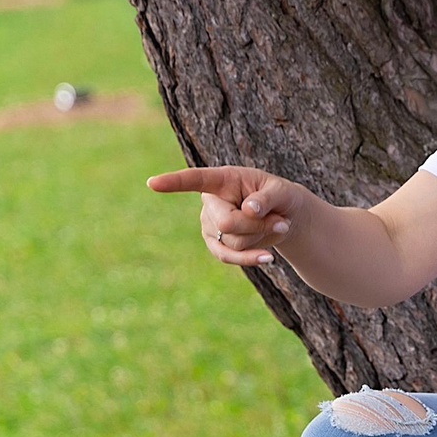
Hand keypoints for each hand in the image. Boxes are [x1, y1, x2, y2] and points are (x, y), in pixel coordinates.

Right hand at [147, 165, 306, 268]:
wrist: (284, 217)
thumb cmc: (280, 197)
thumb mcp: (282, 192)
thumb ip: (267, 198)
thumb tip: (249, 209)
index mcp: (222, 179)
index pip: (195, 179)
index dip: (173, 182)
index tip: (152, 183)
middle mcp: (209, 201)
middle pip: (227, 222)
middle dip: (257, 226)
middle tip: (279, 220)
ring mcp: (209, 225)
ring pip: (233, 242)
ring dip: (260, 238)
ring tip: (276, 225)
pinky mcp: (215, 245)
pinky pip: (229, 257)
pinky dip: (252, 258)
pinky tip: (268, 258)